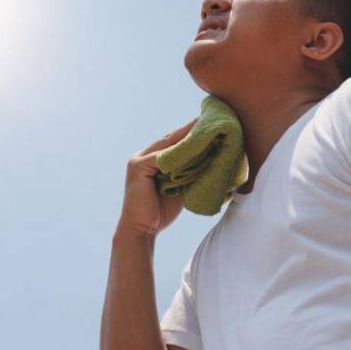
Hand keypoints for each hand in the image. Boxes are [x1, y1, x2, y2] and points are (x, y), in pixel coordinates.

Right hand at [118, 117, 198, 238]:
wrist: (143, 230)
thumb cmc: (161, 212)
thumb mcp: (179, 188)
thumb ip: (189, 173)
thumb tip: (212, 161)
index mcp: (152, 160)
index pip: (174, 143)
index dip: (191, 133)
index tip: (209, 124)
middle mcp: (143, 156)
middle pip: (171, 139)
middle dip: (191, 130)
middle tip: (210, 118)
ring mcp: (139, 160)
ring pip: (167, 145)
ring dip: (187, 136)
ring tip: (205, 127)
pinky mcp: (138, 167)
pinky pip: (161, 157)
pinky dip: (177, 152)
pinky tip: (193, 146)